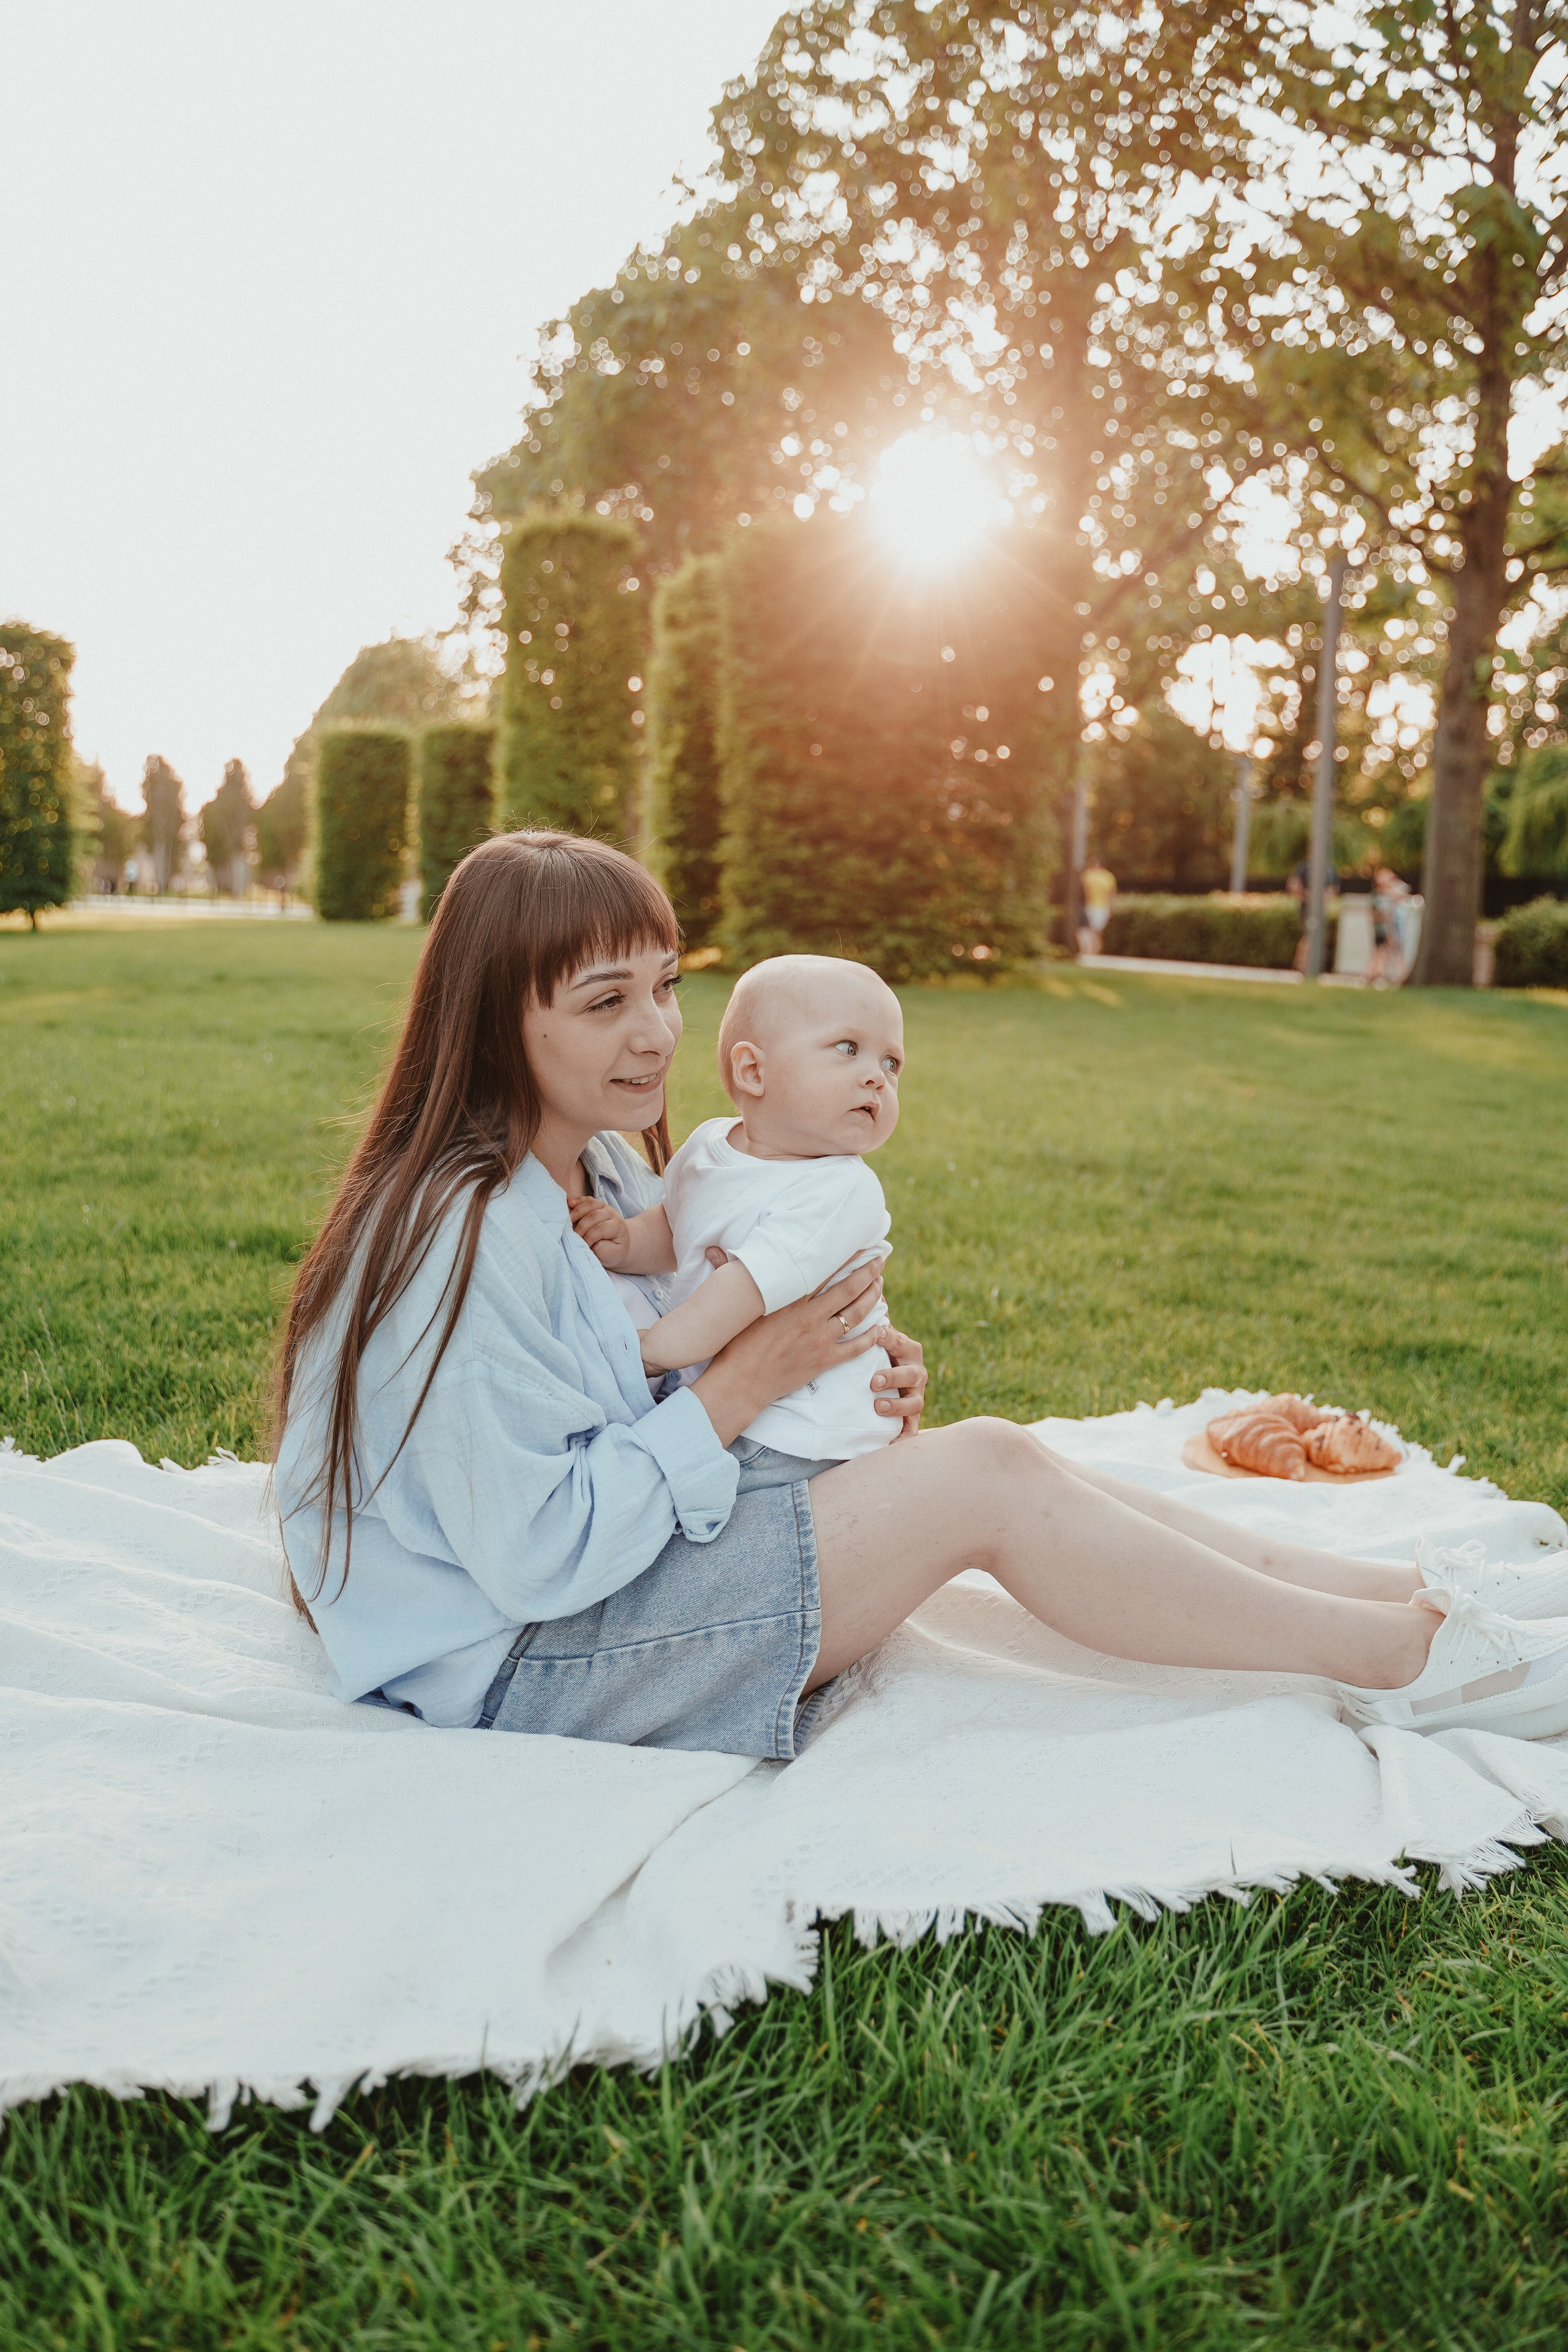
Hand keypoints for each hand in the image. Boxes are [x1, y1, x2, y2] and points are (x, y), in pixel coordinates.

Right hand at [568, 1194, 629, 1269]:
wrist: (615, 1243)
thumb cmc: (611, 1250)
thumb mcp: (611, 1255)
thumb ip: (602, 1249)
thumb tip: (591, 1242)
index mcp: (617, 1226)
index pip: (600, 1229)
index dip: (588, 1237)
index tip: (582, 1245)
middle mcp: (611, 1213)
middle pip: (593, 1216)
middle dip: (580, 1227)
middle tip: (572, 1236)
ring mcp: (603, 1206)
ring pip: (589, 1205)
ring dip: (576, 1212)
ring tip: (567, 1221)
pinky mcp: (595, 1204)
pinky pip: (585, 1200)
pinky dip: (576, 1201)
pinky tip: (569, 1204)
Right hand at [690, 1261, 885, 1448]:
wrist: (739, 1385)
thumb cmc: (732, 1345)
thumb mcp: (734, 1308)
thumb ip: (728, 1275)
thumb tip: (713, 1249)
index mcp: (789, 1300)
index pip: (823, 1271)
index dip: (843, 1256)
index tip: (858, 1244)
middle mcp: (808, 1316)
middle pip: (847, 1289)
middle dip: (867, 1272)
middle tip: (880, 1259)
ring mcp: (818, 1340)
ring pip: (855, 1314)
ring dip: (872, 1298)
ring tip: (880, 1284)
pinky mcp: (823, 1362)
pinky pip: (855, 1347)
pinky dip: (871, 1337)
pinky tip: (881, 1327)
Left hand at [870, 1323, 925, 1439]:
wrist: (884, 1381)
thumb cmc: (875, 1352)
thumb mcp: (872, 1334)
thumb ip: (868, 1315)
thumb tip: (861, 1282)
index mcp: (907, 1349)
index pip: (901, 1342)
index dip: (891, 1339)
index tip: (877, 1334)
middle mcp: (916, 1372)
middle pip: (912, 1374)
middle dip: (894, 1376)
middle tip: (873, 1381)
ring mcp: (916, 1395)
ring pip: (914, 1402)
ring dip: (897, 1405)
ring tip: (877, 1406)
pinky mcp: (911, 1418)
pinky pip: (911, 1429)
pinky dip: (903, 1438)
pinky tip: (890, 1446)